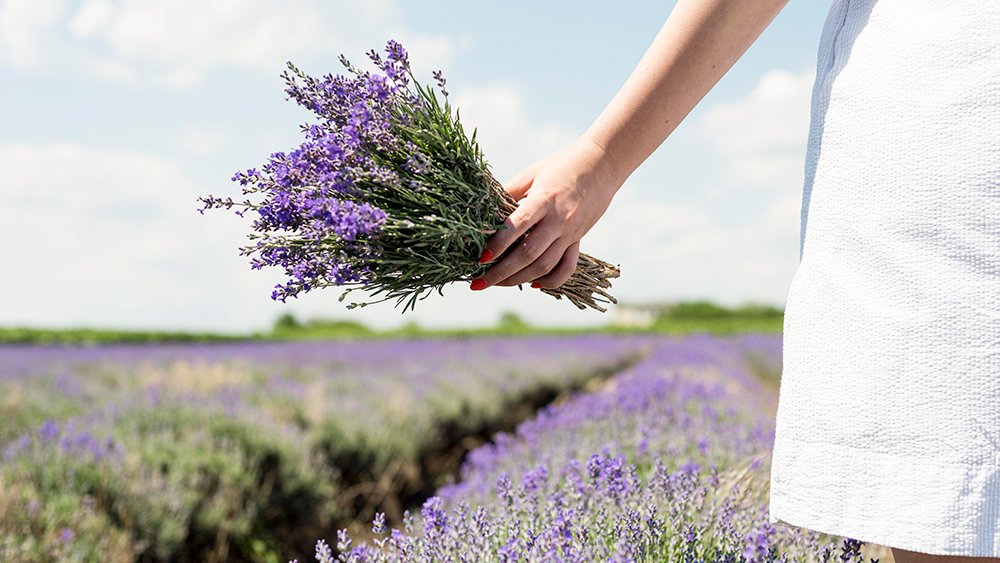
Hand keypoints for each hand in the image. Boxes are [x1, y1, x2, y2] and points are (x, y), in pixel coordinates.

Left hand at [473, 137, 622, 289]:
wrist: (602, 164)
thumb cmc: (562, 164)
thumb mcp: (532, 172)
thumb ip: (508, 190)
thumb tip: (483, 209)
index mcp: (544, 200)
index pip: (517, 227)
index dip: (497, 245)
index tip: (480, 258)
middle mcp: (558, 220)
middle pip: (528, 254)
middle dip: (501, 272)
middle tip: (479, 282)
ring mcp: (570, 233)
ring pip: (545, 266)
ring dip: (519, 279)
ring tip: (498, 284)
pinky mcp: (579, 239)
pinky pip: (567, 267)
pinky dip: (551, 281)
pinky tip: (533, 284)